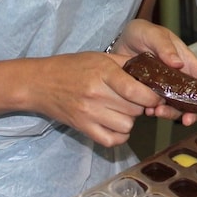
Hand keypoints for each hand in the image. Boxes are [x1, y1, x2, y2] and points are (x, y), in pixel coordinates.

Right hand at [25, 51, 161, 147]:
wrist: (40, 83)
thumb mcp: (101, 57)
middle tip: (137, 100)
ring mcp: (88, 113)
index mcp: (103, 73)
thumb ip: (127, 63)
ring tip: (123, 110)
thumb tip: (154, 70)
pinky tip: (116, 124)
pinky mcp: (82, 128)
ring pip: (126, 126)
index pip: (135, 91)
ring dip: (130, 120)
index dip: (152, 96)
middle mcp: (95, 94)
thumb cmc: (73, 67)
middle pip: (134, 109)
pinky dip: (119, 135)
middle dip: (142, 105)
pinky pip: (111, 140)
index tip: (156, 95)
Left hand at [106, 19, 196, 124]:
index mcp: (186, 61)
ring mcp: (166, 88)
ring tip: (157, 112)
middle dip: (193, 111)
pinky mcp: (150, 94)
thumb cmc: (141, 33)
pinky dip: (154, 112)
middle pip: (193, 98)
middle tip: (186, 119)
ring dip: (170, 113)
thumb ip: (164, 46)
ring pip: (176, 106)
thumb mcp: (152, 34)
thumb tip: (178, 63)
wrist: (118, 42)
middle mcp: (179, 77)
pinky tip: (147, 110)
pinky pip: (157, 107)